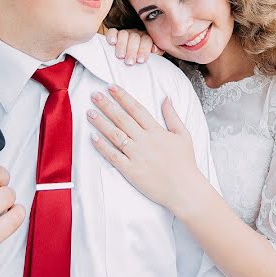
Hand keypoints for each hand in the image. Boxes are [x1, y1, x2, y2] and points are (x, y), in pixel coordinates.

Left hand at [87, 85, 202, 213]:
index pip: (136, 109)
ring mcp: (136, 155)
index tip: (111, 87)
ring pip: (115, 134)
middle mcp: (144, 140)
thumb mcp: (183, 135)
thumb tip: (166, 98)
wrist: (184, 189)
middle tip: (94, 95)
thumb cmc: (185, 163)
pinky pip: (113, 155)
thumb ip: (172, 116)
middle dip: (107, 105)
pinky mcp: (130, 170)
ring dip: (101, 122)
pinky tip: (93, 137)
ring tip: (89, 112)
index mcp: (156, 130)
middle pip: (122, 118)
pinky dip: (102, 146)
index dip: (122, 97)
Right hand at [105, 28, 161, 64]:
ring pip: (123, 34)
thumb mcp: (154, 53)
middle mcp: (136, 33)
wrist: (136, 51)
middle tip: (130, 62)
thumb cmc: (144, 55)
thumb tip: (154, 49)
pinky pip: (112, 31)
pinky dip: (112, 36)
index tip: (140, 60)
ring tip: (121, 56)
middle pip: (134, 38)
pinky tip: (112, 42)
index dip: (143, 50)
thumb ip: (157, 51)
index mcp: (147, 37)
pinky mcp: (115, 33)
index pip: (146, 40)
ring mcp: (125, 32)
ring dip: (122, 45)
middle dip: (132, 50)